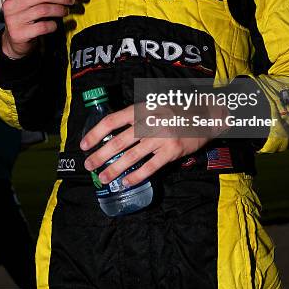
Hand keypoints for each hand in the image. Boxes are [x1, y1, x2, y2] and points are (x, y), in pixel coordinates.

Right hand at [1, 0, 74, 58]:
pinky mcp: (19, 33)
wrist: (17, 38)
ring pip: (44, 9)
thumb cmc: (30, 13)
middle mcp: (10, 2)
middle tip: (72, 0)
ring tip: (65, 11)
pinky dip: (53, 25)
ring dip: (60, 10)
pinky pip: (43, 26)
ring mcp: (12, 18)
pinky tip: (54, 24)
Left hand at [79, 103, 226, 187]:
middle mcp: (149, 122)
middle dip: (100, 155)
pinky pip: (150, 167)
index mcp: (141, 109)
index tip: (84, 144)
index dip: (95, 133)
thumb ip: (136, 117)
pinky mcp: (171, 151)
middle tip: (89, 165)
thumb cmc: (175, 111)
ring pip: (131, 156)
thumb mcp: (153, 106)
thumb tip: (112, 134)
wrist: (204, 114)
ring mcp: (160, 137)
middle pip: (118, 141)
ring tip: (103, 178)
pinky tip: (126, 182)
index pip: (112, 121)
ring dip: (114, 169)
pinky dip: (136, 176)